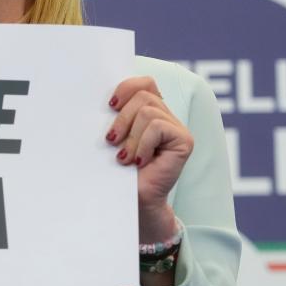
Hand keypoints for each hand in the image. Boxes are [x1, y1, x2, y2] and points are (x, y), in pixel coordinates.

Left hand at [106, 76, 192, 242]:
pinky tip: (138, 162)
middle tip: (111, 141)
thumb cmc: (117, 171)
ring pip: (148, 111)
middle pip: (143, 95)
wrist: (132, 202)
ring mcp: (177, 128)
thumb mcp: (113, 137)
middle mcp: (166, 116)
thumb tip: (101, 97)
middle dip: (122, 118)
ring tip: (124, 157)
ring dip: (130, 136)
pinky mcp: (184, 141)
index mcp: (149, 111)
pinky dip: (142, 144)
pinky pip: (158, 127)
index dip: (126, 88)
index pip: (144, 82)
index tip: (109, 106)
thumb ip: (114, 115)